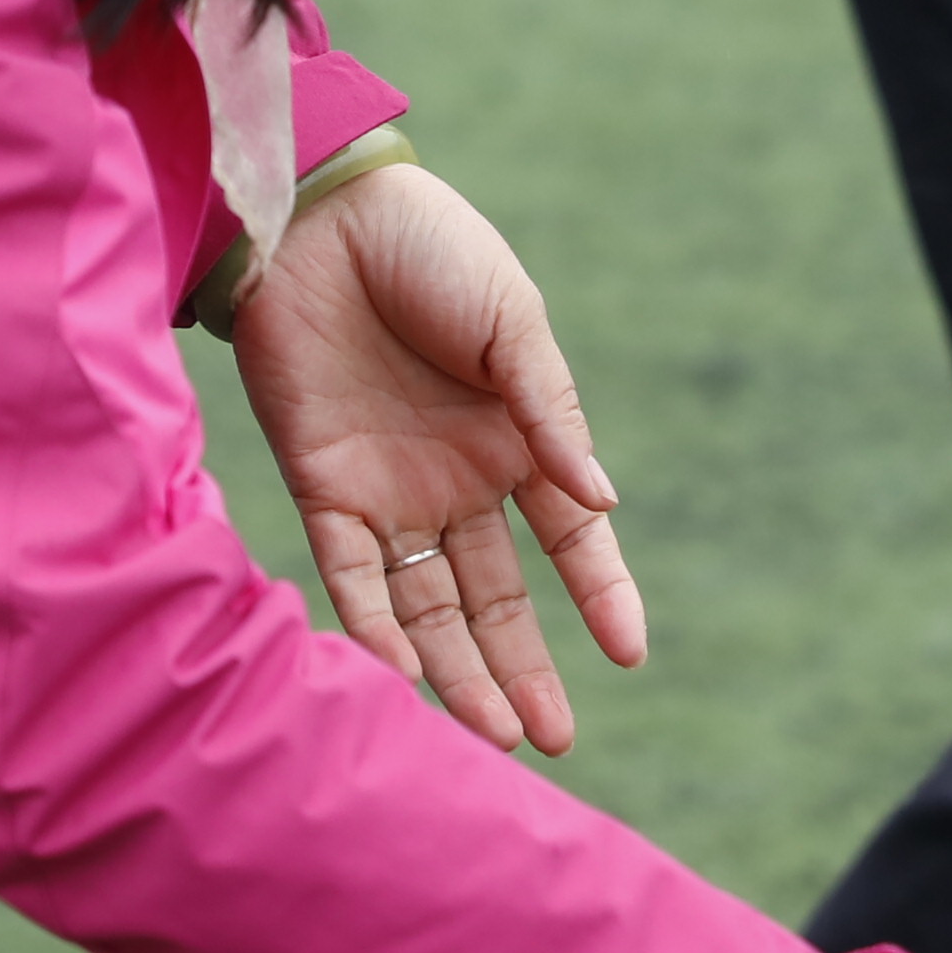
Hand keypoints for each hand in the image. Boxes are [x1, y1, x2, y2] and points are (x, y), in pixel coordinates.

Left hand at [219, 159, 642, 756]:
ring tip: (492, 737)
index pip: (570, 541)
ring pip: (427, 604)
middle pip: (495, 596)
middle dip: (524, 669)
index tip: (630, 654)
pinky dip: (374, 628)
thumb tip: (602, 502)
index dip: (602, 595)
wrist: (321, 211)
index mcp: (515, 438)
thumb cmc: (430, 247)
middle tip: (553, 741)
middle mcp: (454, 480)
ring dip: (457, 671)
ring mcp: (388, 489)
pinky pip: (349, 574)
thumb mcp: (512, 321)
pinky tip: (406, 680)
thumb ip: (551, 412)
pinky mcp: (322, 485)